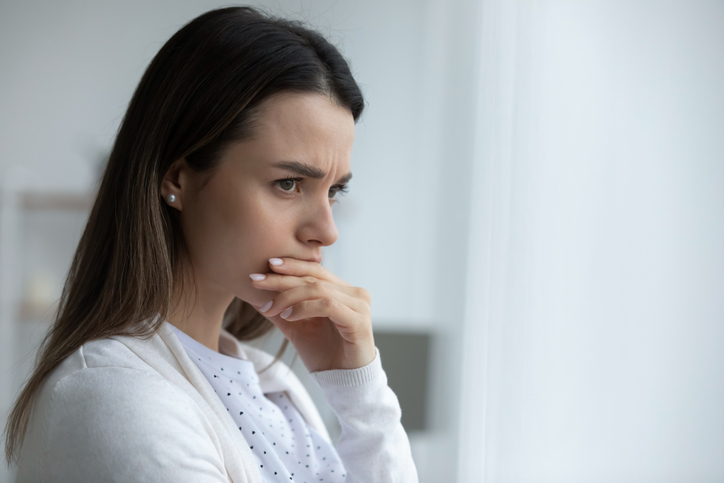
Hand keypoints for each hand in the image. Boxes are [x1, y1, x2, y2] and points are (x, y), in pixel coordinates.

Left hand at [249, 258, 375, 372]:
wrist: (343, 382)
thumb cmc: (324, 354)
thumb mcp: (296, 328)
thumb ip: (281, 310)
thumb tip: (255, 296)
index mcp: (342, 290)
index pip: (314, 269)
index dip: (290, 266)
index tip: (265, 265)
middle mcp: (354, 293)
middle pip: (313, 277)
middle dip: (282, 279)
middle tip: (256, 280)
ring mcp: (359, 305)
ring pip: (318, 290)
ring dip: (289, 297)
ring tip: (270, 307)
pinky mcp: (359, 320)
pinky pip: (327, 306)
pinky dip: (304, 308)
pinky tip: (288, 316)